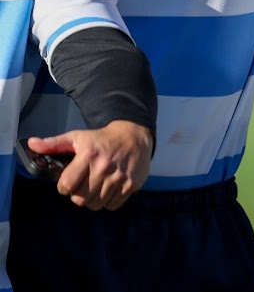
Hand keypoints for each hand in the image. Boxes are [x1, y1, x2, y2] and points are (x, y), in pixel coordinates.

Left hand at [29, 121, 152, 210]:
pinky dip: (108, 201)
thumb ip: (54, 144)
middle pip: (80, 200)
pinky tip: (109, 188)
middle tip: (84, 184)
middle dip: (79, 194)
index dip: (64, 187)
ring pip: (95, 205)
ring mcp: (118, 178)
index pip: (66, 186)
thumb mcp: (77, 137)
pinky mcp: (131, 185)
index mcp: (88, 156)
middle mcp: (103, 168)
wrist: (134, 136)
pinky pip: (112, 205)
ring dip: (94, 199)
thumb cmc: (102, 139)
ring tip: (97, 186)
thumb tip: (31, 144)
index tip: (70, 182)